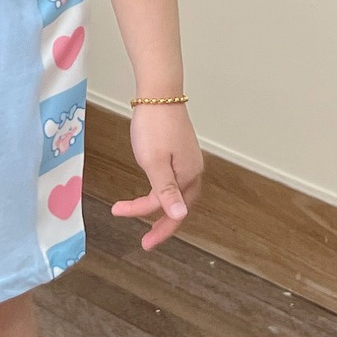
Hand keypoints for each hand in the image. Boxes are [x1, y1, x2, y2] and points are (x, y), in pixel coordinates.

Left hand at [112, 103, 203, 249]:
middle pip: (181, 206)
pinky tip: (152, 192)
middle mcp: (194, 170)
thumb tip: (179, 216)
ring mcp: (189, 159)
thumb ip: (165, 191)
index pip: (174, 211)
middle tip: (147, 240)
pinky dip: (163, 192)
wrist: (159, 93)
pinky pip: (176, 180)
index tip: (142, 243)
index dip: (158, 228)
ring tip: (144, 217)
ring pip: (179, 193)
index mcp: (188, 175)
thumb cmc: (153, 126)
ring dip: (162, 208)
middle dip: (164, 224)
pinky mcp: (181, 151)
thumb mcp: (154, 162)